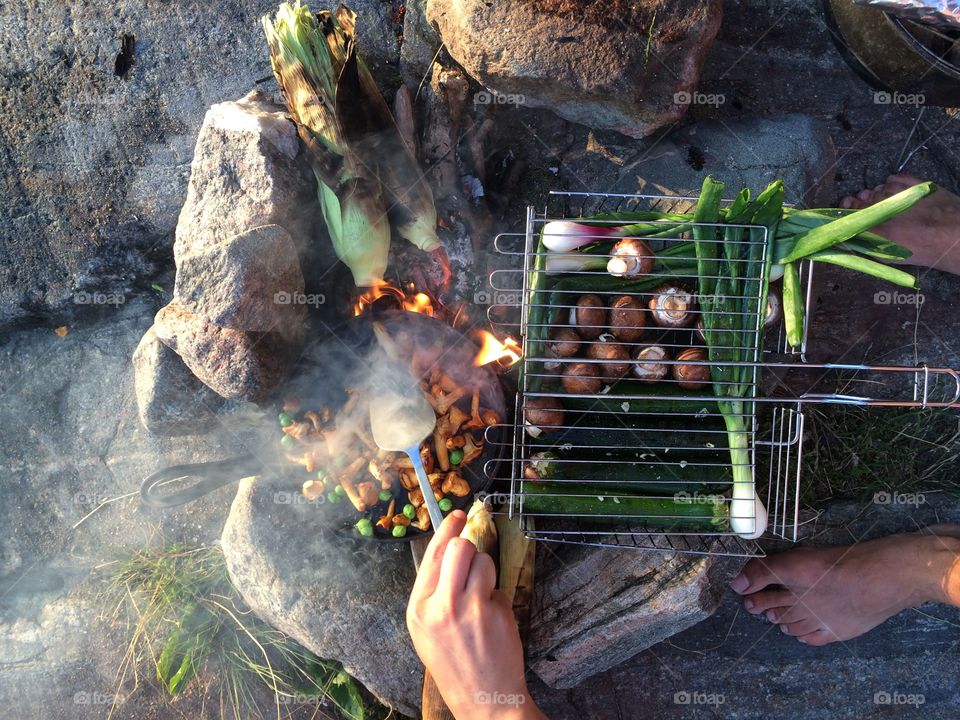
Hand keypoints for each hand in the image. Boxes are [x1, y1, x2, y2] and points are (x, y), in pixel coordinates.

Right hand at [407, 510, 546, 719]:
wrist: (482, 697)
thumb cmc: (453, 660)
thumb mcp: (426, 627)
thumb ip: (433, 589)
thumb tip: (449, 548)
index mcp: (419, 607)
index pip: (433, 554)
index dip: (447, 529)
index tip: (458, 514)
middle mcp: (442, 605)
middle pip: (459, 548)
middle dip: (469, 549)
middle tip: (471, 565)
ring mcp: (471, 608)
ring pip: (483, 561)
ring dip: (485, 573)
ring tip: (481, 599)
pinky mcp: (496, 612)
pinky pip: (499, 586)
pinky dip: (497, 597)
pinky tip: (492, 620)